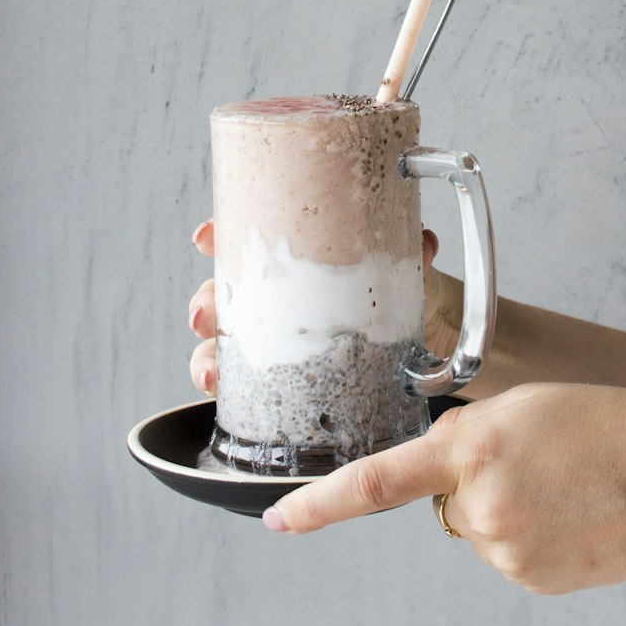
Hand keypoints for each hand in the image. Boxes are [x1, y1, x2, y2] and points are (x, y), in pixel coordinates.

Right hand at [186, 221, 461, 396]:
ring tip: (210, 370)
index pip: (245, 237)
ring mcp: (272, 332)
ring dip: (205, 354)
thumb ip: (411, 249)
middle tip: (204, 316)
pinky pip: (241, 380)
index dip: (217, 235)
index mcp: (295, 254)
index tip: (204, 239)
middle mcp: (273, 291)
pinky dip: (222, 385)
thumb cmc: (397, 281)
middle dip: (204, 302)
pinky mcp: (281, 372)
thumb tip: (422, 243)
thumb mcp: (402, 260)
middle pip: (222, 292)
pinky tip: (217, 390)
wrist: (420, 326)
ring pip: (222, 339)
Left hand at [263, 382, 625, 594]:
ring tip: (563, 482)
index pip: (378, 480)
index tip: (279, 521)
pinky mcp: (531, 579)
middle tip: (533, 456)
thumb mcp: (529, 402)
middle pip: (439, 496)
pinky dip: (528, 531)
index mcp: (474, 446)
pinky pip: (505, 551)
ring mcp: (505, 549)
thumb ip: (472, 433)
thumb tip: (447, 477)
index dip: (321, 504)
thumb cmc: (616, 425)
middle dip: (469, 477)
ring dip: (503, 504)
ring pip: (474, 524)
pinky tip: (570, 511)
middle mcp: (479, 504)